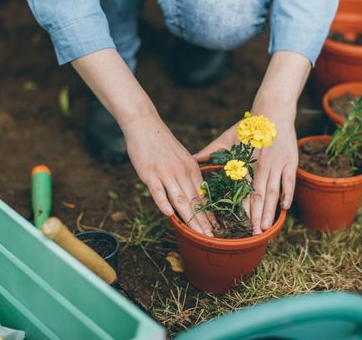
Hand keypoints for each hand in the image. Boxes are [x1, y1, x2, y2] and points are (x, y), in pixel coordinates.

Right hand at [121, 113, 214, 235]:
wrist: (145, 124)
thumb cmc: (162, 143)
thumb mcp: (181, 157)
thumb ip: (186, 175)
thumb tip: (191, 194)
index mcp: (191, 168)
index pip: (203, 195)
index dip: (209, 214)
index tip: (217, 228)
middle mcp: (181, 171)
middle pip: (194, 200)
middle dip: (203, 221)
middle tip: (211, 238)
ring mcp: (165, 172)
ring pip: (179, 198)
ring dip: (189, 217)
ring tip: (196, 233)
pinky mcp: (149, 173)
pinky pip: (157, 190)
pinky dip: (163, 202)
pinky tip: (169, 214)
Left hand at [194, 105, 296, 234]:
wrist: (272, 111)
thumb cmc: (248, 126)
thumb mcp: (227, 137)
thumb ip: (211, 150)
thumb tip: (194, 158)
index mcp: (245, 162)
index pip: (242, 189)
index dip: (240, 207)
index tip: (237, 222)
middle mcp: (261, 166)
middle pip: (258, 195)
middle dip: (256, 216)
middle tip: (254, 233)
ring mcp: (277, 164)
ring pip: (273, 191)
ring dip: (269, 210)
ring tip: (266, 227)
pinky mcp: (290, 162)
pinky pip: (289, 181)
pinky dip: (287, 194)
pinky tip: (285, 208)